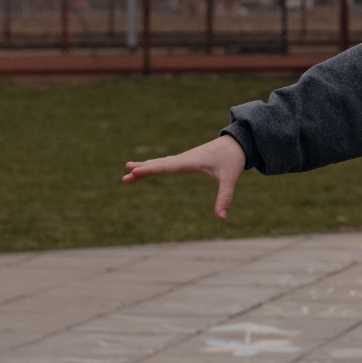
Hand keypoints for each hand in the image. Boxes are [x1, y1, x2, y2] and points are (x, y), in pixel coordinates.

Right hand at [121, 134, 245, 219]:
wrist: (237, 143)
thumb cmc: (232, 160)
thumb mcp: (230, 180)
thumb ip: (224, 198)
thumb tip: (221, 219)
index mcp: (191, 161)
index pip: (167, 166)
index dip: (151, 169)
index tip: (135, 171)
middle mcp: (184, 158)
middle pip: (159, 164)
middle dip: (142, 170)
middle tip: (124, 177)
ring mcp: (184, 158)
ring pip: (160, 162)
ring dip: (145, 167)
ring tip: (127, 170)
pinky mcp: (186, 159)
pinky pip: (165, 162)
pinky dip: (154, 165)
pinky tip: (145, 167)